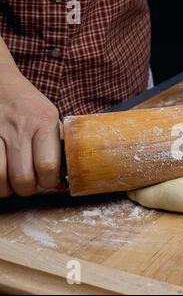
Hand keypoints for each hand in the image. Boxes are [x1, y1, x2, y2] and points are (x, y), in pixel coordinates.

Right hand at [0, 64, 61, 197]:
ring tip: (11, 183)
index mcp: (44, 122)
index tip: (48, 181)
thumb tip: (63, 182)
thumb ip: (57, 145)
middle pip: (23, 178)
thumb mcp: (51, 118)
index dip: (48, 182)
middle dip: (28, 189)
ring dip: (6, 188)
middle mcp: (19, 127)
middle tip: (29, 184)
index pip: (47, 166)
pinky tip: (0, 174)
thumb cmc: (30, 106)